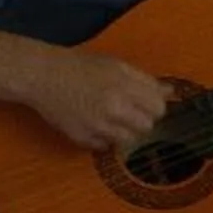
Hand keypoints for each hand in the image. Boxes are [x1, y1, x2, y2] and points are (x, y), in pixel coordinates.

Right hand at [28, 48, 170, 149]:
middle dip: (141, 120)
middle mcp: (114, 107)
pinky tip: (95, 125)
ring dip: (124, 132)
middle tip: (129, 112)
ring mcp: (97, 125)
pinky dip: (103, 139)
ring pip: (128, 140)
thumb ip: (145, 80)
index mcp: (125, 85)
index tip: (146, 105)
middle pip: (146, 126)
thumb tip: (170, 92)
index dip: (154, 107)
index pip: (158, 108)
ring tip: (112, 119)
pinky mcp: (82, 138)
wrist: (43, 75)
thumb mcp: (116, 65)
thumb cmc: (81, 66)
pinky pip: (104, 147)